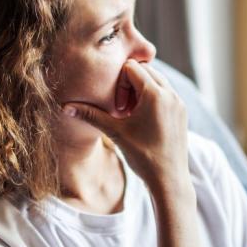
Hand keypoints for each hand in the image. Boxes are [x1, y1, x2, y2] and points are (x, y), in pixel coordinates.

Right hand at [61, 59, 189, 193]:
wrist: (169, 179)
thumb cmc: (142, 156)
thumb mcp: (115, 132)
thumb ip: (91, 115)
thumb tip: (65, 107)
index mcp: (155, 94)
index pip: (131, 67)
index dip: (118, 82)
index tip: (117, 106)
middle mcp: (171, 94)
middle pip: (145, 70)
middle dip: (130, 84)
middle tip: (122, 109)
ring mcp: (179, 102)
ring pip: (156, 80)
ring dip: (141, 90)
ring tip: (132, 114)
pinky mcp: (182, 111)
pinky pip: (166, 93)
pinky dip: (152, 98)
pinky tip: (143, 120)